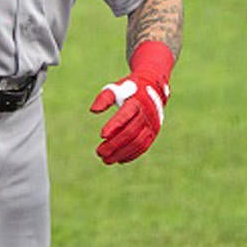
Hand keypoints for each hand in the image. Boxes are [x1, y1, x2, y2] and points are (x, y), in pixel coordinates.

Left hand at [89, 41, 173, 164]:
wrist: (153, 87)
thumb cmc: (128, 90)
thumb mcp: (116, 89)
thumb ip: (104, 98)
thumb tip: (93, 110)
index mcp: (136, 102)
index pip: (126, 116)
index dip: (114, 126)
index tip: (101, 135)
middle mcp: (146, 115)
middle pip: (130, 133)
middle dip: (114, 145)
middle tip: (99, 153)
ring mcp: (152, 125)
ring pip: (137, 143)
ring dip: (121, 153)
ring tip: (106, 160)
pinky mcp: (153, 133)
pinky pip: (143, 147)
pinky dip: (131, 154)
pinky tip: (119, 159)